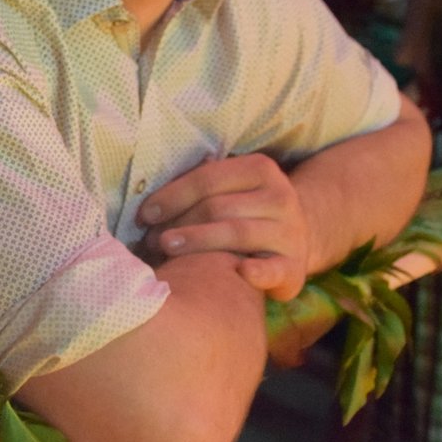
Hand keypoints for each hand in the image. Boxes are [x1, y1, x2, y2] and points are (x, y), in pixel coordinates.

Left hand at [135, 153, 310, 301]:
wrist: (296, 238)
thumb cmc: (246, 210)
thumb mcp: (232, 187)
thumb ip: (201, 182)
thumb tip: (147, 186)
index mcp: (260, 169)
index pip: (207, 180)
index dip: (172, 197)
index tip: (145, 215)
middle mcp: (279, 197)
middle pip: (216, 208)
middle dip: (177, 223)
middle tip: (150, 240)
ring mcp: (289, 232)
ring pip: (236, 234)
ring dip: (196, 243)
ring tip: (165, 251)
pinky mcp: (294, 267)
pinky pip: (273, 269)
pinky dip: (257, 272)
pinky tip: (240, 272)